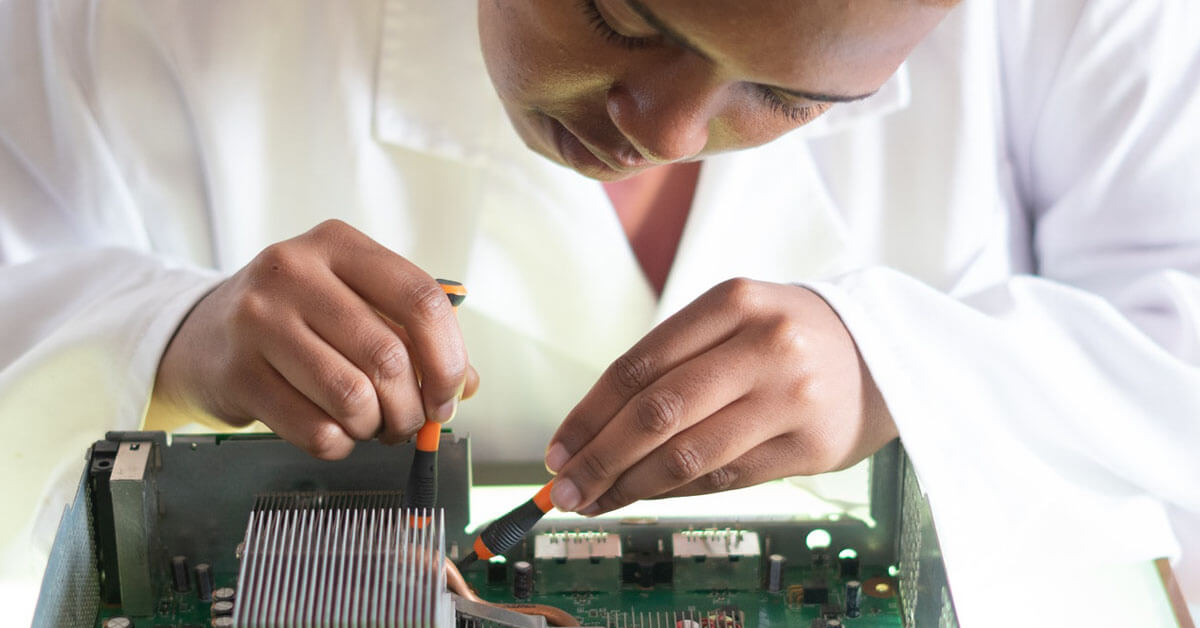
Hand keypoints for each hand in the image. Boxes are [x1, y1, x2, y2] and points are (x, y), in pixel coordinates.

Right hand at [153, 219, 477, 458]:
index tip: (450, 393)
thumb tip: (464, 385)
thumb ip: (415, 336)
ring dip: (376, 426)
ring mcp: (258, 320)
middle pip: (388, 356)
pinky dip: (340, 442)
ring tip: (371, 424)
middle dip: (412, 406)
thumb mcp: (355, 303)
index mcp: (337, 243)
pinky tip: (334, 430)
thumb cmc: (298, 318)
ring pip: (353, 397)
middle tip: (409, 421)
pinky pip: (315, 429)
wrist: (204, 331)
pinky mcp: (237, 372)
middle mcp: (293, 271)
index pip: (420, 298)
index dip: (448, 357)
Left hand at [543, 278, 894, 513]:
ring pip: (687, 454)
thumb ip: (673, 361)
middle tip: (564, 489)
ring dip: (629, 486)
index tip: (557, 449)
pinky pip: (725, 478)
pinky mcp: (810, 445)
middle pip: (656, 414)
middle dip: (598, 458)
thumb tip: (593, 429)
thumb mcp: (733, 319)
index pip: (638, 366)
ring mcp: (791, 397)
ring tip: (596, 501)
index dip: (588, 415)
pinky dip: (675, 493)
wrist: (883, 353)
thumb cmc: (785, 337)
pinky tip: (647, 496)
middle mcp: (763, 345)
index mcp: (732, 302)